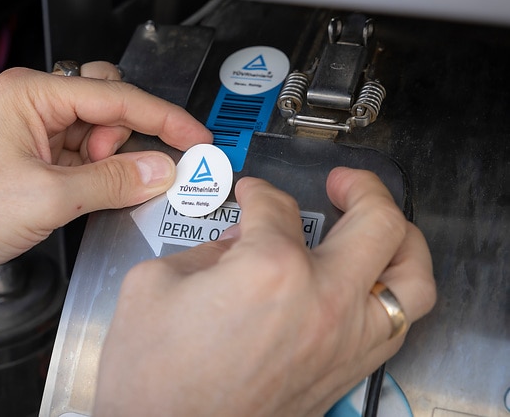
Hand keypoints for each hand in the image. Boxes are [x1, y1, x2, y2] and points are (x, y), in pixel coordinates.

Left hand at [0, 62, 211, 292]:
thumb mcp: (48, 196)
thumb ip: (112, 181)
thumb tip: (160, 170)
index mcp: (32, 93)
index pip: (117, 97)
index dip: (164, 119)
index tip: (196, 138)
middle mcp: (31, 106)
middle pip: (108, 108)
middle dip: (128, 140)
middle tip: (143, 173)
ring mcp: (30, 135)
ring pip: (94, 136)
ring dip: (111, 163)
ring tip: (106, 192)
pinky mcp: (28, 164)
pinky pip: (78, 160)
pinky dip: (96, 177)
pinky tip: (99, 196)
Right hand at [94, 168, 435, 416]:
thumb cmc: (152, 381)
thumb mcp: (154, 285)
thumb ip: (204, 249)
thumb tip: (236, 242)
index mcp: (270, 269)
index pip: (276, 207)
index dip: (257, 192)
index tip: (249, 195)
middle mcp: (322, 303)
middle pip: (377, 223)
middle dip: (361, 189)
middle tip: (344, 184)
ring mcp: (342, 343)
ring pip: (412, 279)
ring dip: (402, 241)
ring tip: (382, 227)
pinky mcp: (344, 375)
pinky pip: (396, 325)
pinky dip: (392, 294)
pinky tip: (368, 285)